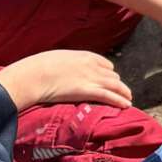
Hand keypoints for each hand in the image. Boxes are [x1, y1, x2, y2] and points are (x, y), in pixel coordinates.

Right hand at [0, 50, 133, 112]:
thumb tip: (63, 70)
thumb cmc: (37, 68)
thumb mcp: (56, 59)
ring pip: (115, 85)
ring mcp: (91, 78)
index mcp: (83, 56)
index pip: (105, 64)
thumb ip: (66, 64)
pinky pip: (110, 96)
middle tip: (119, 92)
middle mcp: (91, 65)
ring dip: (123, 93)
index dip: (109, 73)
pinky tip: (126, 105)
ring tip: (128, 99)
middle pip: (112, 76)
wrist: (33, 76)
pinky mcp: (88, 91)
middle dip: (116, 84)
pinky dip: (120, 100)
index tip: (109, 80)